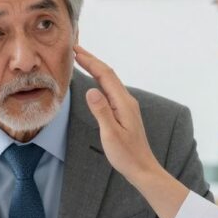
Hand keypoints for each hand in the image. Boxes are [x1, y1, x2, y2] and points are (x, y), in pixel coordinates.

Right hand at [73, 46, 189, 217]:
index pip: (105, 75)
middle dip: (91, 59)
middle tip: (74, 48)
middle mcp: (126, 100)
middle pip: (108, 74)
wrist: (142, 168)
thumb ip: (101, 112)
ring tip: (81, 59)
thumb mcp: (111, 135)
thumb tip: (91, 90)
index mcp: (123, 103)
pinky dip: (99, 79)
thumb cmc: (126, 155)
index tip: (75, 50)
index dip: (90, 61)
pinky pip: (110, 89)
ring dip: (95, 67)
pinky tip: (94, 80)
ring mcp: (126, 105)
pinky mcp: (123, 112)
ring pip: (109, 80)